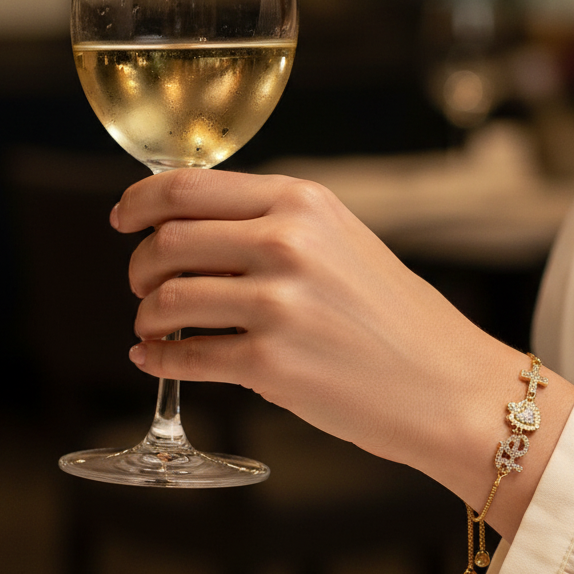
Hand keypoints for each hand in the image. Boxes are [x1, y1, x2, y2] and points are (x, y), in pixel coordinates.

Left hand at [113, 169, 573, 533]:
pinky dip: (158, 359)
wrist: (451, 386)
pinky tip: (159, 359)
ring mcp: (278, 305)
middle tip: (145, 285)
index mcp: (304, 202)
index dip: (137, 203)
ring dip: (147, 316)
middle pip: (166, 241)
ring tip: (156, 328)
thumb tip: (194, 232)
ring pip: (165, 299)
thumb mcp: (345, 243)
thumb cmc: (400, 319)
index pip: (187, 187)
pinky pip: (184, 356)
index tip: (123, 219)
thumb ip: (276, 226)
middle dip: (139, 267)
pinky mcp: (271, 366)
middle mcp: (287, 244)